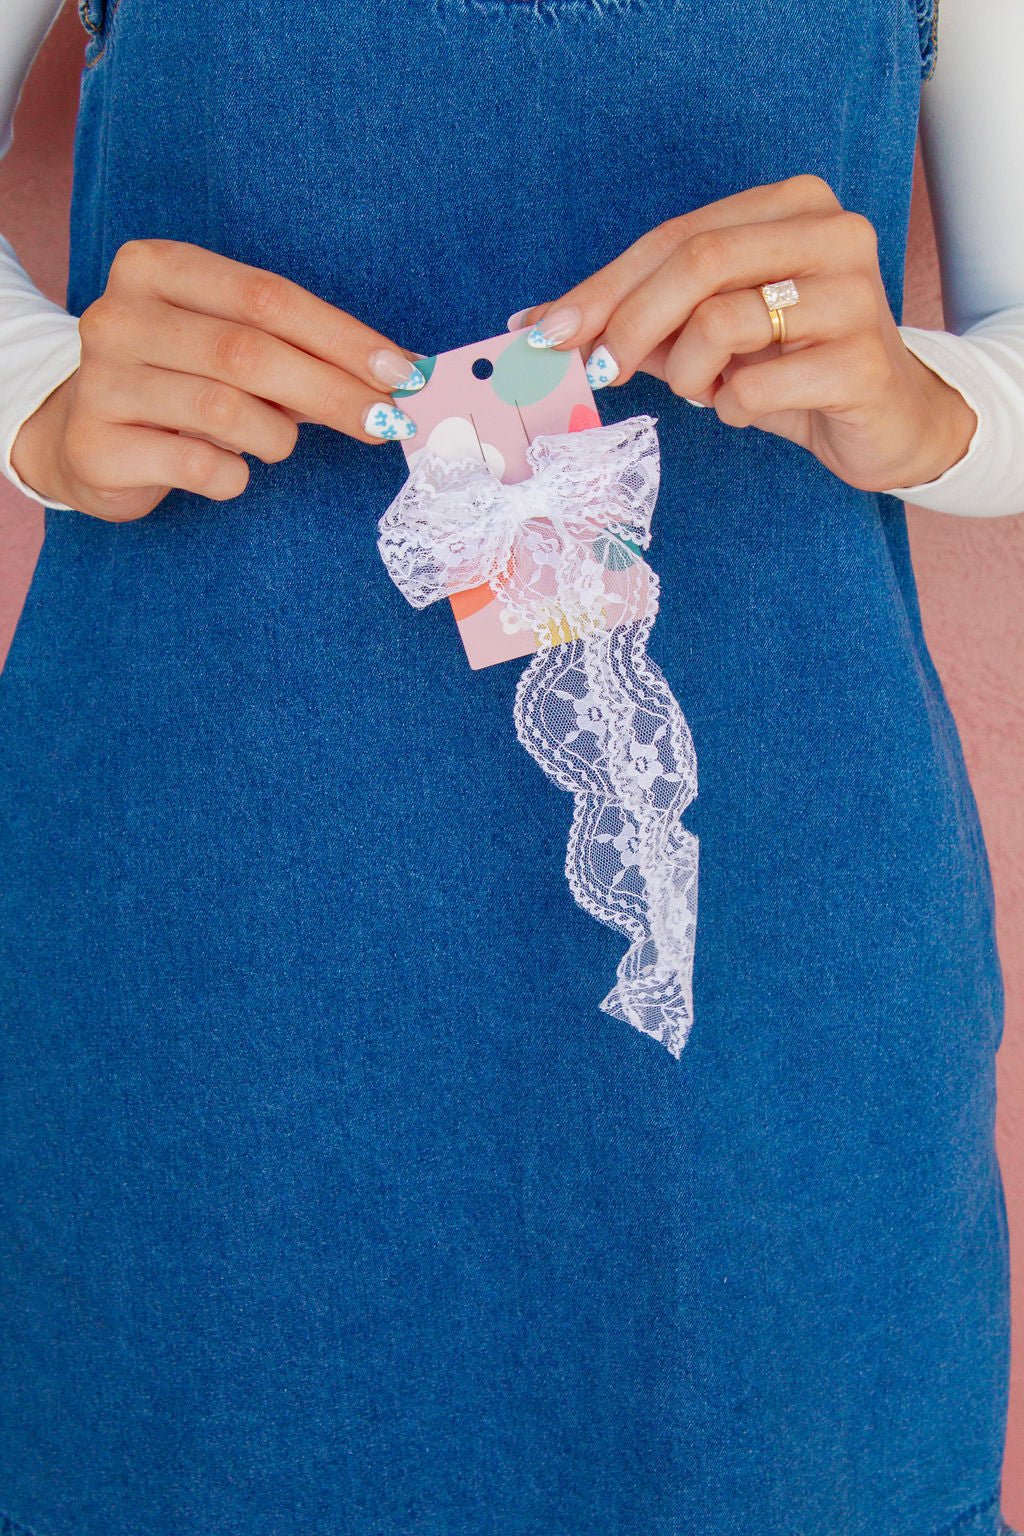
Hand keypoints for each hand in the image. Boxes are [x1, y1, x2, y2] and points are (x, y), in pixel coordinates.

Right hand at [11, 240, 424, 521]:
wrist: (83, 438)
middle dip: (332, 392)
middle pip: (249, 351)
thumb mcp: (230, 350)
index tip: (402, 374)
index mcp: (157, 267)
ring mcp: (101, 379)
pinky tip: (230, 470)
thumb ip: (300, 354)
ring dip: (276, 436)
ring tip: (276, 442)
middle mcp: (119, 314)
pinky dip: (235, 476)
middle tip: (386, 424)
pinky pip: (198, 466)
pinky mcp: (97, 444)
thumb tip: (394, 380)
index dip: (342, 338)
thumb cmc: (179, 384)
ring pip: (225, 408)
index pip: (267, 296)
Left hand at [509, 175, 976, 494]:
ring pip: (724, 321)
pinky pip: (757, 387)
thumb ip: (638, 319)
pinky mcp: (864, 361)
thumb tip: (536, 324)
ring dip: (690, 374)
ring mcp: (856, 294)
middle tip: (604, 371)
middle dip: (631, 324)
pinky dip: (732, 409)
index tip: (547, 333)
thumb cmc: (790, 368)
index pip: (676, 236)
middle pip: (698, 262)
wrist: (886, 420)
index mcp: (792, 205)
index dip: (604, 287)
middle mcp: (832, 232)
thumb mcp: (708, 333)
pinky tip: (747, 408)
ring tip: (706, 391)